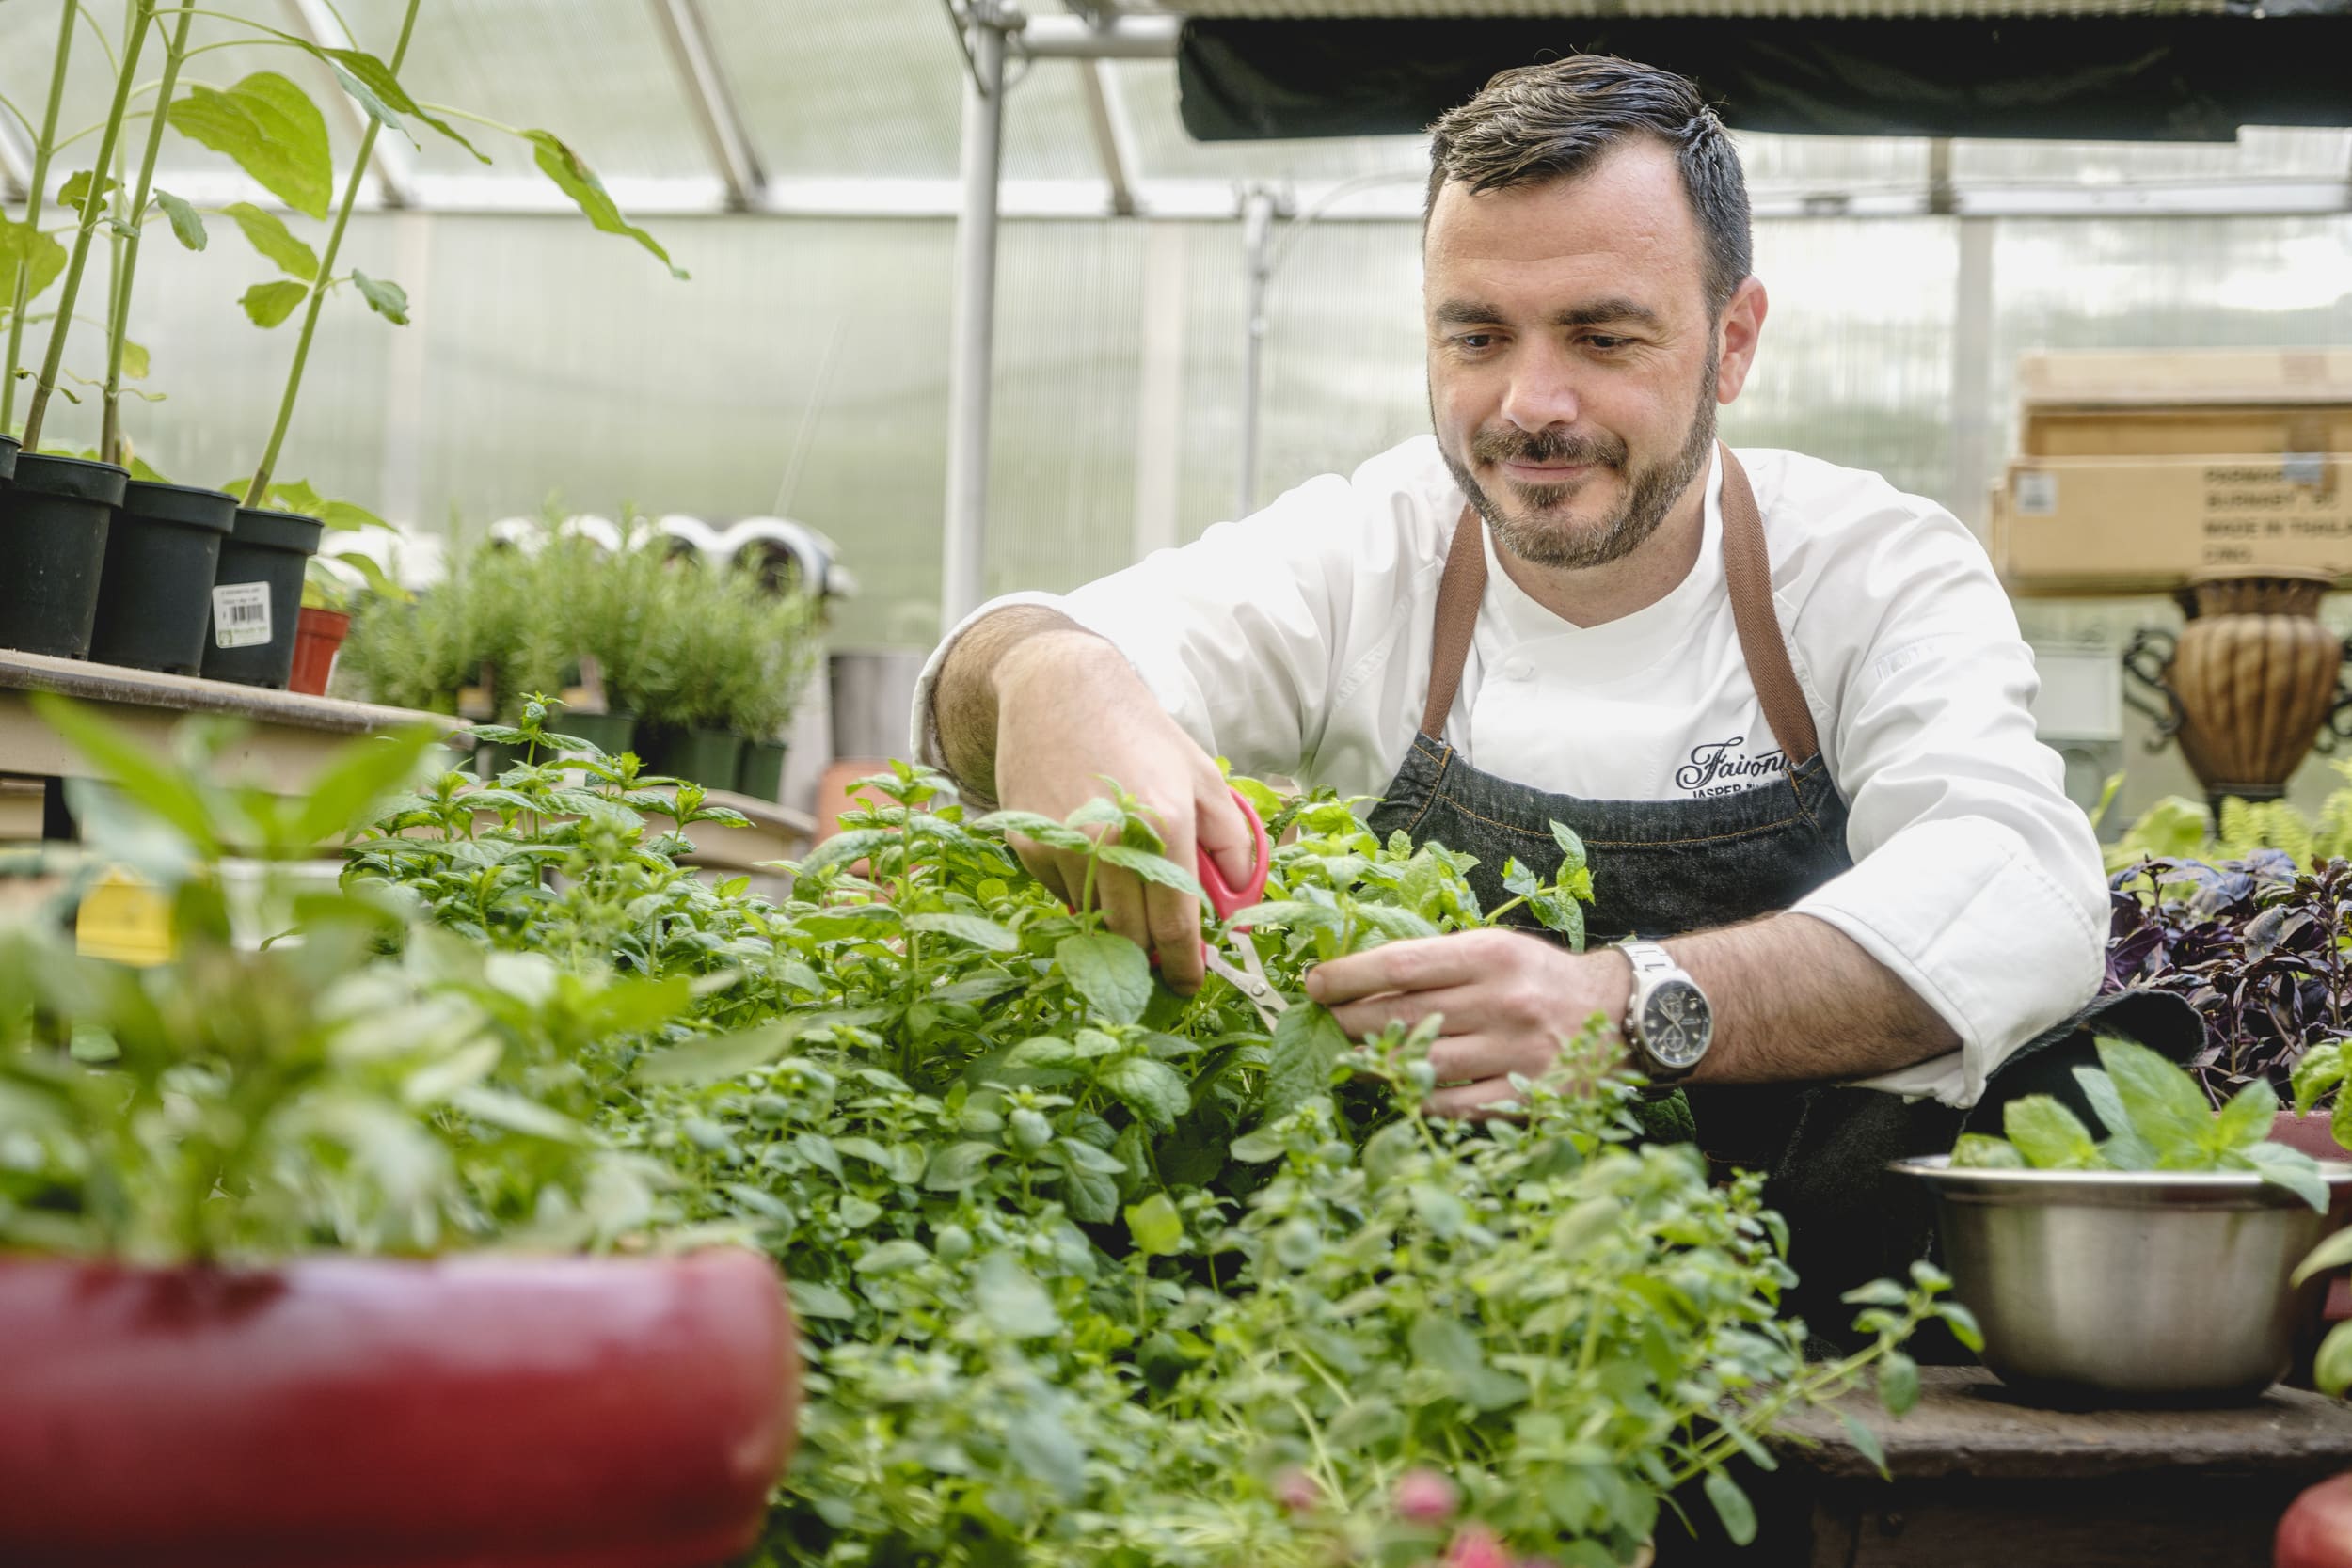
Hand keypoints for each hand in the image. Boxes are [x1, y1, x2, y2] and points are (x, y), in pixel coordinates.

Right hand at [990, 631, 1256, 992]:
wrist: (1060, 690)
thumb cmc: (1140, 734)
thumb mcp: (1204, 777)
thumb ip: (1232, 842)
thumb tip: (1239, 900)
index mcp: (1165, 827)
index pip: (1176, 928)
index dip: (1185, 967)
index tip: (1189, 983)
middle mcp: (1112, 843)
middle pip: (1132, 939)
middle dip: (1150, 955)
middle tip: (1161, 953)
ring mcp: (1065, 846)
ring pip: (1095, 921)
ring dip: (1115, 916)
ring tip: (1124, 877)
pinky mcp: (1030, 844)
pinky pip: (1062, 893)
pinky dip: (1081, 887)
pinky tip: (1089, 848)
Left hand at [1303, 929, 1631, 1116]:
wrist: (1620, 1014)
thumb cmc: (1539, 978)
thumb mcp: (1496, 948)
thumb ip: (1438, 961)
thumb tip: (1357, 976)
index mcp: (1492, 955)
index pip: (1402, 964)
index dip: (1348, 975)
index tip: (1313, 983)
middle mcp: (1505, 1001)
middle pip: (1403, 1016)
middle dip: (1348, 1020)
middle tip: (1318, 1023)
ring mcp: (1517, 1053)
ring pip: (1422, 1064)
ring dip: (1373, 1063)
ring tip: (1343, 1057)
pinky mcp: (1529, 1096)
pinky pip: (1454, 1106)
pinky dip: (1416, 1098)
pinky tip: (1394, 1088)